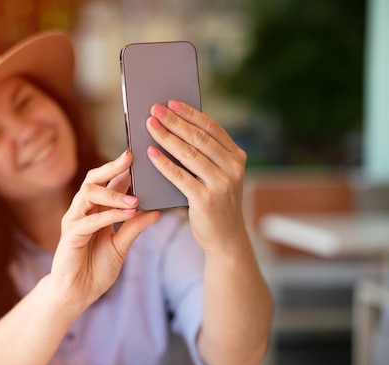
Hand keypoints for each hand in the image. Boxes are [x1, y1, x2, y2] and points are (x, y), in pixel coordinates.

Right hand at [50, 150, 159, 306]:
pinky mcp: (70, 235)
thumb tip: (157, 210)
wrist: (78, 294)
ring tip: (135, 199)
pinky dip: (109, 215)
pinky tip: (127, 213)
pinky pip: (88, 220)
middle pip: (94, 179)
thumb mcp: (122, 245)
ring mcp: (75, 220)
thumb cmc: (96, 269)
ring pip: (88, 193)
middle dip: (112, 167)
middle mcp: (83, 210)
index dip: (123, 169)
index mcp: (96, 210)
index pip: (109, 182)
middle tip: (131, 158)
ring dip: (113, 193)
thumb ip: (135, 227)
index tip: (142, 156)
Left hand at [145, 100, 247, 253]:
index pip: (212, 128)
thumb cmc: (216, 202)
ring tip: (150, 125)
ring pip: (189, 154)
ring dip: (167, 137)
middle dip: (175, 121)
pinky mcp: (206, 200)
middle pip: (199, 138)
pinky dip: (164, 163)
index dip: (190, 113)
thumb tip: (174, 127)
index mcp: (237, 157)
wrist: (225, 238)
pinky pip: (180, 176)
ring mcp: (222, 184)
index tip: (171, 102)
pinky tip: (150, 152)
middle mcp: (233, 168)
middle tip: (155, 109)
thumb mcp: (218, 175)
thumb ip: (205, 155)